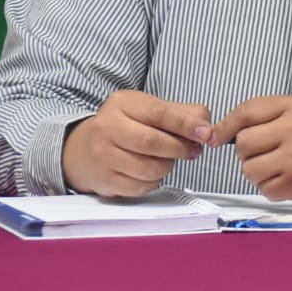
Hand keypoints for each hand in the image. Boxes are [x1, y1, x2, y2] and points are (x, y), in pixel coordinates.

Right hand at [62, 90, 211, 196]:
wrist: (85, 149)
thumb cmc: (128, 127)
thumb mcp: (152, 109)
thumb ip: (184, 113)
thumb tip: (206, 128)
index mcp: (122, 104)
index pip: (159, 113)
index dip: (186, 124)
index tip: (206, 133)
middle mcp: (106, 127)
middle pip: (153, 142)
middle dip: (180, 148)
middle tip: (192, 150)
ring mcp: (102, 155)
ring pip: (150, 168)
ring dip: (168, 166)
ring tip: (166, 158)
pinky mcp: (104, 180)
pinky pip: (141, 186)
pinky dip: (154, 181)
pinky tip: (150, 171)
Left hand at [211, 95, 291, 207]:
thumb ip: (258, 118)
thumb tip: (216, 134)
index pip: (246, 112)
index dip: (225, 127)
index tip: (217, 137)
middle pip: (243, 144)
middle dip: (248, 154)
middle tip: (267, 154)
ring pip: (249, 169)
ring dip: (258, 174)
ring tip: (279, 168)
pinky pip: (264, 189)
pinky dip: (271, 188)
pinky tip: (288, 180)